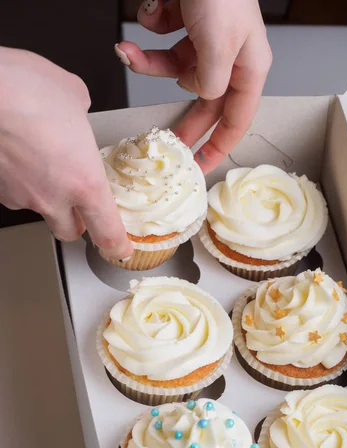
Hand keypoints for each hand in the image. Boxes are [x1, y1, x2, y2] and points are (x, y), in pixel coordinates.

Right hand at [0, 48, 132, 259]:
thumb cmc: (23, 88)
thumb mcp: (73, 94)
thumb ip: (82, 116)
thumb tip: (75, 112)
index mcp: (85, 182)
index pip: (107, 232)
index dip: (116, 245)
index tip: (120, 248)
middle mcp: (53, 197)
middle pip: (70, 232)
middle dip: (77, 222)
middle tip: (79, 204)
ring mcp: (20, 196)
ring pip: (39, 210)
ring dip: (44, 195)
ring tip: (39, 161)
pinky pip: (13, 192)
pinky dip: (18, 179)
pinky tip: (17, 153)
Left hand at [115, 0, 271, 173]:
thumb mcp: (219, 47)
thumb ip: (212, 83)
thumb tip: (202, 96)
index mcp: (248, 68)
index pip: (237, 118)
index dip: (220, 146)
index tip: (203, 167)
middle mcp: (229, 57)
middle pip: (204, 101)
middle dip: (179, 118)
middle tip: (163, 145)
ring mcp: (206, 40)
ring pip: (174, 69)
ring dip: (146, 63)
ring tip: (128, 51)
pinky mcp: (185, 22)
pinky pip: (163, 39)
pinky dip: (151, 28)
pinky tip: (153, 10)